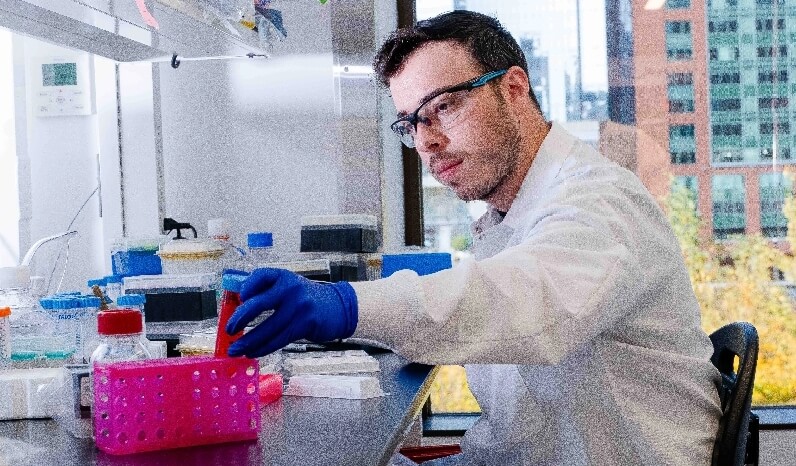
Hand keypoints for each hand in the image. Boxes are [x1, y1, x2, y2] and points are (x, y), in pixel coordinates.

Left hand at [226, 268, 357, 357]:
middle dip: (240, 319)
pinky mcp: (306, 324)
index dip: (246, 288)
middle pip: (259, 304)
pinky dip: (263, 348)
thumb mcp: (286, 287)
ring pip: (268, 328)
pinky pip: (279, 339)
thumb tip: (234, 308)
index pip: (259, 277)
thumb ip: (264, 292)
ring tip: (234, 350)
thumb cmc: (301, 298)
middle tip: (228, 330)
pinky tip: (252, 352)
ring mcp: (299, 307)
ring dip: (249, 341)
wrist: (335, 307)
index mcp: (283, 276)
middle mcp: (291, 288)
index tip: (239, 299)